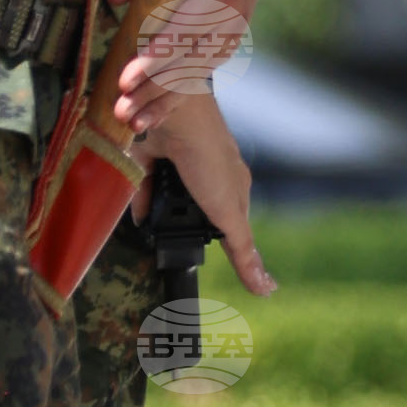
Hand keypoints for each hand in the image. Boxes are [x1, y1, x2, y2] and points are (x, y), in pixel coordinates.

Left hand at [101, 0, 268, 137]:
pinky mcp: (226, 47)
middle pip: (192, 59)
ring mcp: (232, 35)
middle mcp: (234, 17)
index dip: (161, 53)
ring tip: (132, 123)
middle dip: (155, 87)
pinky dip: (177, 99)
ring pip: (196, 74)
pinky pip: (201, 76)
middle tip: (122, 107)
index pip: (191, 25)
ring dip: (164, 101)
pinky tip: (152, 118)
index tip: (130, 76)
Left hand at [140, 76, 273, 298]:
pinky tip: (139, 221)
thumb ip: (242, 249)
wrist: (176, 117)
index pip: (235, 224)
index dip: (233, 247)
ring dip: (163, 216)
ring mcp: (179, 166)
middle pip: (199, 212)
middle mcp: (207, 174)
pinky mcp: (152, 160)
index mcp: (234, 184)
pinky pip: (144, 188)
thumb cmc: (210, 160)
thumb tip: (266, 290)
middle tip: (185, 252)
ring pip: (170, 200)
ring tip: (157, 239)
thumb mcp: (229, 212)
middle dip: (190, 230)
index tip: (231, 270)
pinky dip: (141, 204)